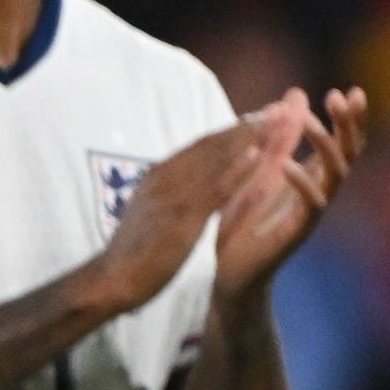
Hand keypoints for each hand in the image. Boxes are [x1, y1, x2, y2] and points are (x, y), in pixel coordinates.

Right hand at [91, 98, 306, 314]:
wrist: (110, 281)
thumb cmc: (131, 255)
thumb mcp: (148, 214)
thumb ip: (166, 196)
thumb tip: (181, 187)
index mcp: (158, 177)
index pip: (199, 147)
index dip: (230, 131)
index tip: (257, 118)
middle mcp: (165, 178)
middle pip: (211, 145)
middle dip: (246, 125)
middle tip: (278, 108)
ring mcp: (173, 195)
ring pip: (217, 160)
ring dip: (249, 138)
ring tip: (278, 121)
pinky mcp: (182, 216)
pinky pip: (216, 189)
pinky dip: (237, 169)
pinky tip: (258, 155)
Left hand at [212, 83, 361, 298]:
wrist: (230, 276)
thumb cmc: (245, 222)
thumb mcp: (260, 170)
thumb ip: (279, 136)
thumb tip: (296, 94)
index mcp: (310, 177)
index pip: (342, 142)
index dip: (350, 119)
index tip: (351, 91)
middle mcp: (318, 192)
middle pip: (348, 154)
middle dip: (349, 125)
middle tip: (343, 96)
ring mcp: (310, 213)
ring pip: (334, 176)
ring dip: (325, 146)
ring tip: (310, 121)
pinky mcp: (295, 233)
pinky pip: (309, 206)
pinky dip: (300, 184)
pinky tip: (288, 165)